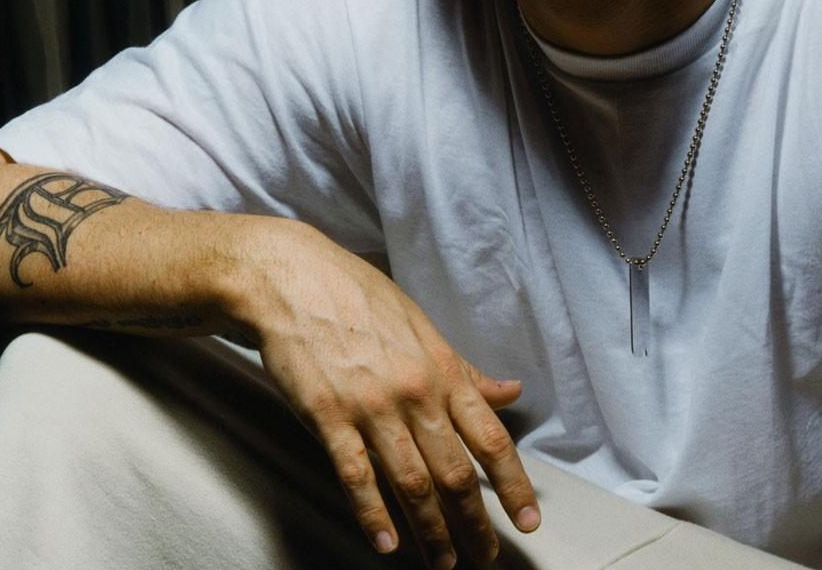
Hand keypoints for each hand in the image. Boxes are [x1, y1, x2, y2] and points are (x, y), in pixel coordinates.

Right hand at [239, 219, 540, 566]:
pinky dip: (373, 514)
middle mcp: (416, 394)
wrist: (293, 280)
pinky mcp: (328, 417)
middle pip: (455, 473)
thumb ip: (465, 370)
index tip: (528, 520)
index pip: (491, 438)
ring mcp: (372, 408)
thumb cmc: (359, 300)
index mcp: (443, 372)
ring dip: (431, 531)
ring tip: (442, 561)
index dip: (513, 484)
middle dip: (475, 523)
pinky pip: (356, 475)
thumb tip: (511, 391)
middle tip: (485, 557)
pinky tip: (386, 543)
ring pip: (412, 483)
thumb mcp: (423, 327)